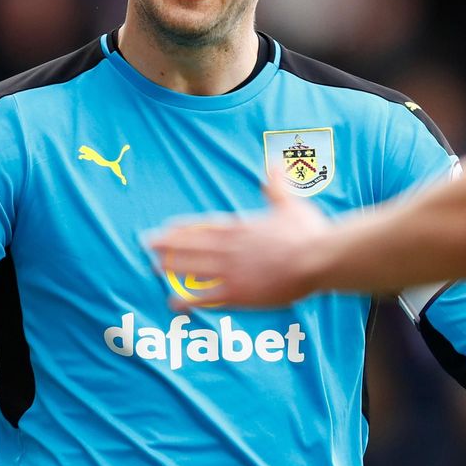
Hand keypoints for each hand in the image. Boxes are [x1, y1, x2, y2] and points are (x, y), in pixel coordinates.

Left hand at [147, 176, 330, 308]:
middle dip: (169, 244)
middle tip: (147, 244)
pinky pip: (207, 297)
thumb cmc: (308, 232)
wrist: (317, 258)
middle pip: (193, 245)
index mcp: (242, 227)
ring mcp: (232, 270)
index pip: (205, 226)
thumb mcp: (290, 203)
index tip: (167, 228)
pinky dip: (188, 299)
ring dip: (172, 266)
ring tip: (153, 266)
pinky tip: (172, 302)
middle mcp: (231, 248)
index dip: (184, 228)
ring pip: (194, 268)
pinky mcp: (239, 292)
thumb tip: (273, 164)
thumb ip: (276, 187)